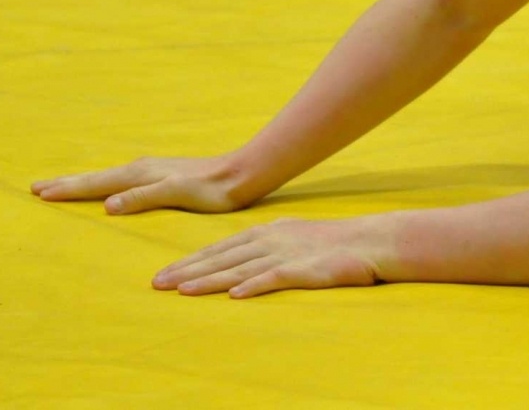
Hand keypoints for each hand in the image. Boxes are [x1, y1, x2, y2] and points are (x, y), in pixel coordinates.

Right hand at [31, 155, 257, 214]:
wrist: (241, 175)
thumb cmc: (212, 188)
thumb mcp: (177, 194)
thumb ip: (144, 197)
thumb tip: (107, 204)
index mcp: (141, 174)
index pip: (96, 184)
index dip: (69, 189)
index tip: (40, 193)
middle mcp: (143, 168)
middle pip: (97, 178)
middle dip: (67, 183)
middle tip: (36, 187)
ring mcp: (153, 170)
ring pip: (108, 177)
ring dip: (83, 182)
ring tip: (61, 185)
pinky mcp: (164, 176)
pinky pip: (123, 180)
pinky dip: (105, 183)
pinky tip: (108, 188)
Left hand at [153, 216, 393, 298]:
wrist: (371, 240)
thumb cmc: (333, 243)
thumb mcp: (294, 236)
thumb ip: (267, 246)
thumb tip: (243, 261)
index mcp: (267, 231)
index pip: (220, 247)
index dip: (192, 261)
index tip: (165, 272)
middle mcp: (271, 240)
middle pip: (222, 258)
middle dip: (188, 271)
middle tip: (157, 284)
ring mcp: (286, 254)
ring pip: (240, 269)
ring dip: (209, 280)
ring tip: (182, 291)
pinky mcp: (304, 270)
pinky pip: (274, 279)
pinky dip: (253, 286)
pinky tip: (234, 296)